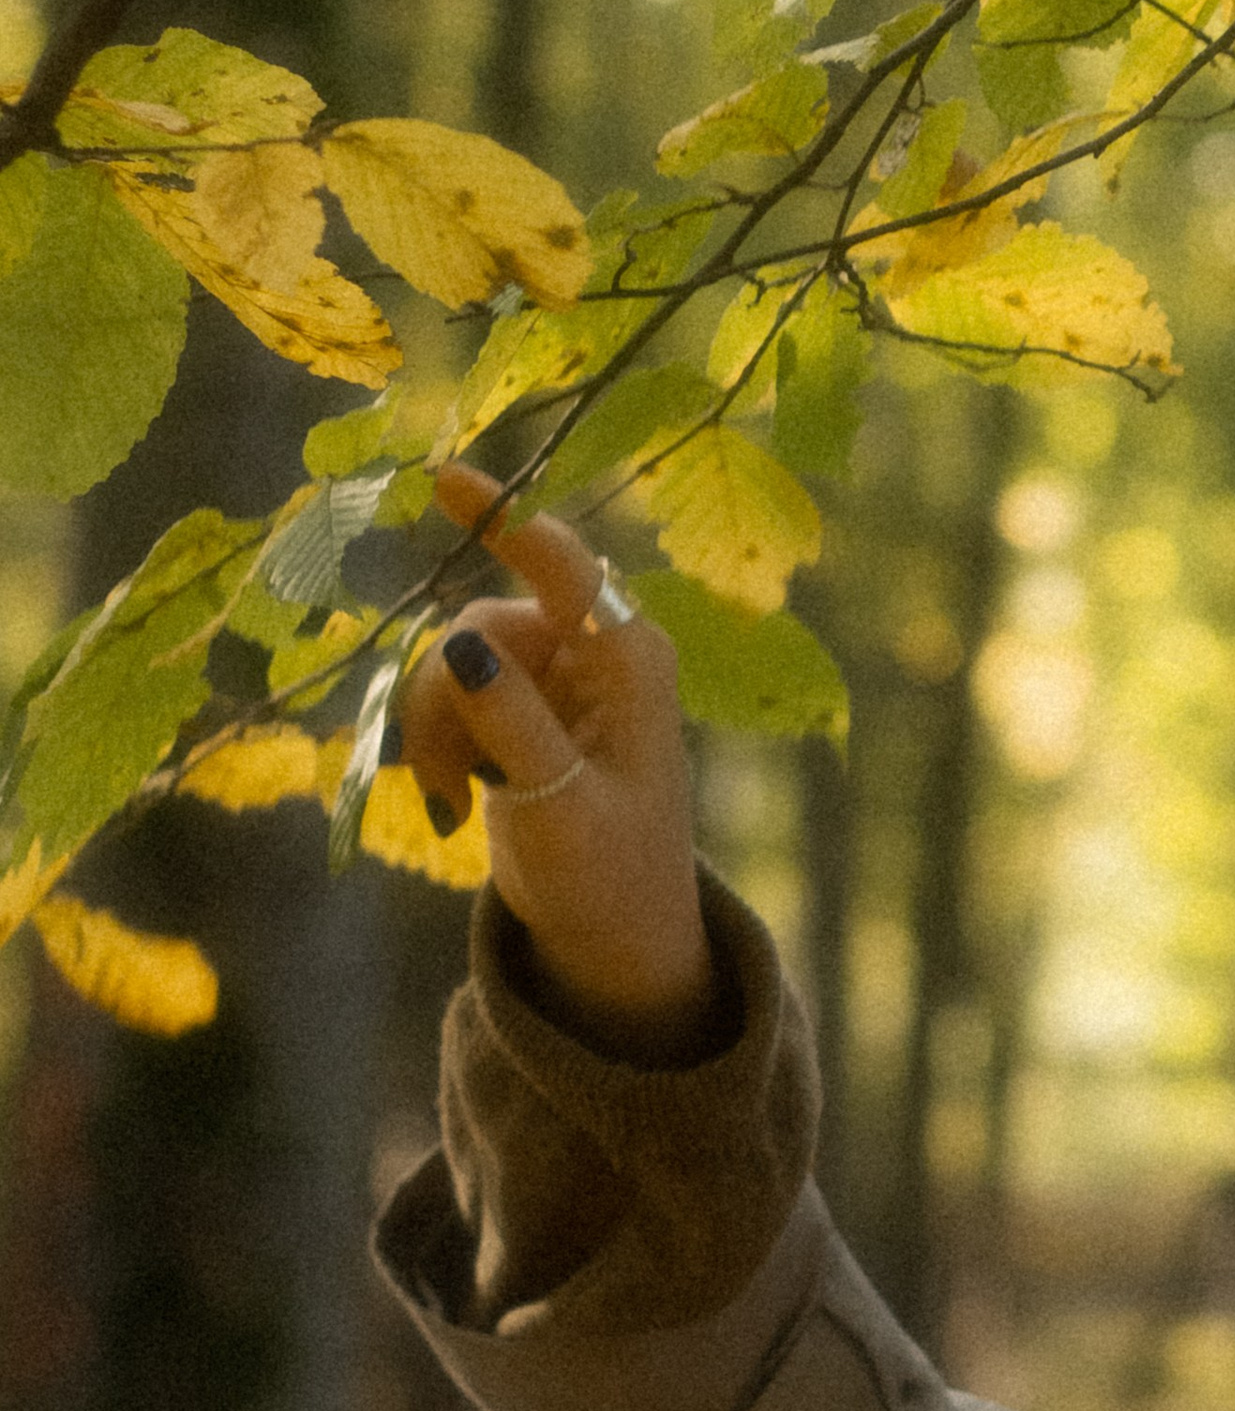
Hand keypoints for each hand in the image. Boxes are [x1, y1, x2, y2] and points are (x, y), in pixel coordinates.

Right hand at [401, 463, 722, 1064]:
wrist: (613, 935)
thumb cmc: (609, 876)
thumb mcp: (562, 807)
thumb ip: (514, 724)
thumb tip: (462, 643)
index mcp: (628, 662)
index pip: (563, 564)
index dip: (504, 515)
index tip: (441, 474)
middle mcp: (592, 653)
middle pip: (479, 623)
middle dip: (441, 695)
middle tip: (440, 781)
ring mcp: (553, 676)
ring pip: (450, 659)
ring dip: (430, 728)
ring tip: (452, 800)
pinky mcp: (519, 706)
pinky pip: (446, 691)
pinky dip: (434, 742)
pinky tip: (455, 798)